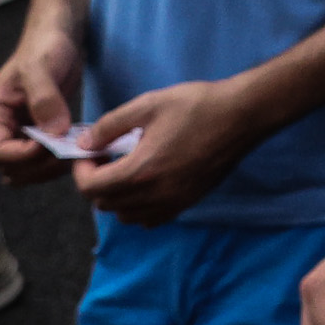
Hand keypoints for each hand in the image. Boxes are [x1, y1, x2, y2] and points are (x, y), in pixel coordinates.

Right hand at [0, 26, 86, 180]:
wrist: (58, 36)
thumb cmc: (45, 45)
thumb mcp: (42, 66)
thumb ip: (45, 98)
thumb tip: (54, 133)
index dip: (22, 157)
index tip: (51, 145)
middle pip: (10, 168)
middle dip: (38, 166)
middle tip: (69, 152)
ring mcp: (17, 133)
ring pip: (25, 170)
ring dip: (48, 169)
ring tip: (75, 152)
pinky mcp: (36, 134)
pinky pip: (41, 160)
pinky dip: (57, 162)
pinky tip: (77, 149)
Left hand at [72, 76, 262, 222]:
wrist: (242, 115)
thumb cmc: (196, 106)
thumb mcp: (148, 104)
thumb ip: (110, 125)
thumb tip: (84, 142)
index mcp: (140, 170)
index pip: (90, 187)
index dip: (81, 170)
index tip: (90, 151)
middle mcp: (154, 195)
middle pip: (104, 204)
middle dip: (96, 182)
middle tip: (105, 157)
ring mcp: (172, 202)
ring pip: (126, 215)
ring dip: (116, 197)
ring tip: (126, 170)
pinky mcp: (187, 203)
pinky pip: (150, 219)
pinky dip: (139, 208)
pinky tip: (148, 184)